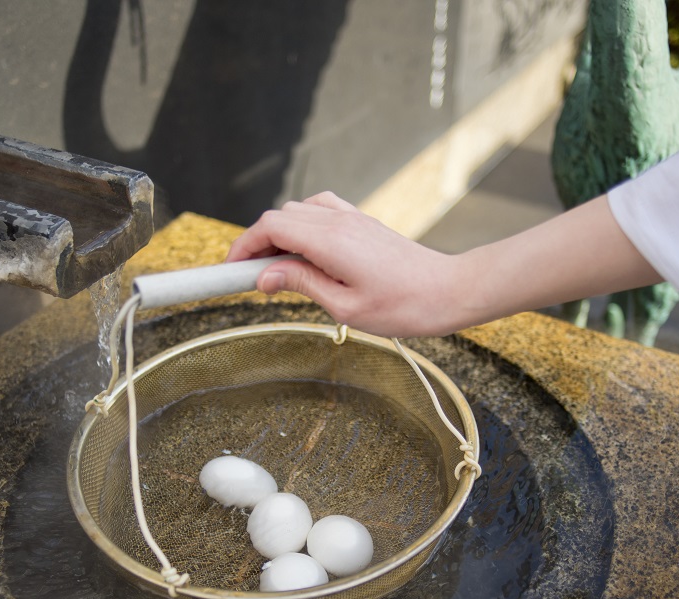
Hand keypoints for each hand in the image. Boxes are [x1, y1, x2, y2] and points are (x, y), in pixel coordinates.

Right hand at [226, 192, 467, 336]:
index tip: (230, 270)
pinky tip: (307, 253)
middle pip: (279, 216)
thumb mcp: (345, 308)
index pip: (270, 227)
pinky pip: (320, 210)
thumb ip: (301, 284)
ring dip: (280, 235)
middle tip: (252, 277)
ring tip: (278, 269)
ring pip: (298, 211)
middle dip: (257, 243)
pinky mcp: (362, 222)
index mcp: (331, 242)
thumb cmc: (404, 306)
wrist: (448, 291)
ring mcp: (352, 218)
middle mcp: (339, 222)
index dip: (243, 246)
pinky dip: (303, 226)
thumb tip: (264, 276)